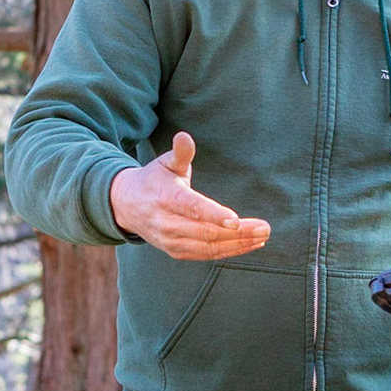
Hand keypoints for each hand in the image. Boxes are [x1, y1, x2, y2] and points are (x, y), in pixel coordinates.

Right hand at [109, 131, 270, 260]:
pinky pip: (206, 255)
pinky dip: (229, 251)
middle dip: (237, 233)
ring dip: (238, 245)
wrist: (126, 206)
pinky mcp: (176, 252)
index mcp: (166, 197)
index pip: (191, 208)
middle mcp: (166, 223)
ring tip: (262, 237)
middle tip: (264, 228)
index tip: (236, 220)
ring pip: (208, 247)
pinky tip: (249, 245)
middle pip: (205, 232)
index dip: (213, 215)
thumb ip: (181, 153)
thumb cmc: (154, 179)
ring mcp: (170, 241)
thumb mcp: (165, 162)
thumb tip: (185, 136)